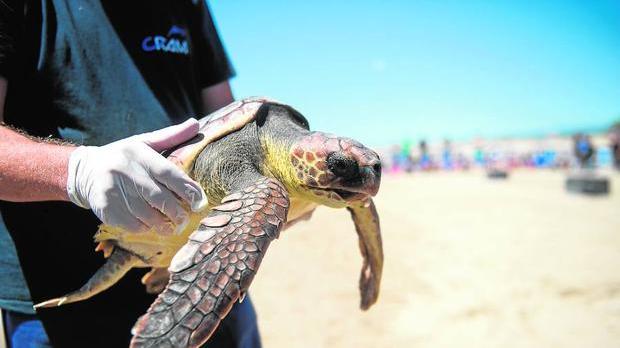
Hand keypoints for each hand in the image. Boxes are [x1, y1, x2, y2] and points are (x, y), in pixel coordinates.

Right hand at [66, 119, 207, 234]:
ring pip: (147, 215)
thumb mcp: (144, 142)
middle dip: (177, 213)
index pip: (169, 174)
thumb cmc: (123, 157)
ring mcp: (113, 190)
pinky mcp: (105, 207)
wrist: (83, 170)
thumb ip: (171, 136)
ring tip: (170, 226)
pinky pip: (132, 224)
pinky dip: (144, 228)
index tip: (200, 202)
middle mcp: (125, 171)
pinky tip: (148, 224)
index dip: (187, 189)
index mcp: (139, 154)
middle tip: (185, 221)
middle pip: (160, 198)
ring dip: (162, 224)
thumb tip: (196, 125)